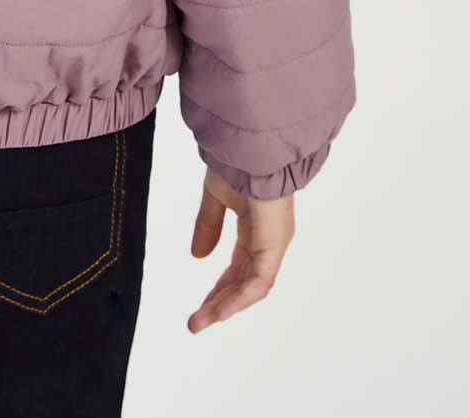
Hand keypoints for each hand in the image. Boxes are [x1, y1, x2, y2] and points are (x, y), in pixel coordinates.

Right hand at [188, 168, 294, 331]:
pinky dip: (237, 298)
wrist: (249, 147)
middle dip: (218, 303)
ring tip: (199, 322)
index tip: (201, 306)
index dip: (219, 288)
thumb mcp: (215, 197)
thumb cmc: (235, 163)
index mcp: (255, 229)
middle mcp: (268, 242)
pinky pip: (257, 282)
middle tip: (196, 322)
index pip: (239, 269)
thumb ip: (208, 226)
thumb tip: (198, 256)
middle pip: (243, 283)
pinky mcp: (274, 246)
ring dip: (224, 307)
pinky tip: (218, 311)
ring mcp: (273, 245)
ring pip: (250, 288)